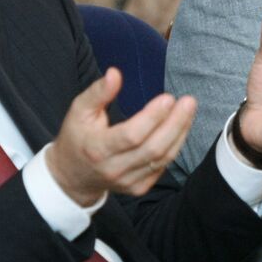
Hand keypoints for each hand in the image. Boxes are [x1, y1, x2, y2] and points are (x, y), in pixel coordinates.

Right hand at [46, 68, 196, 205]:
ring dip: (180, 133)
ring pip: (162, 159)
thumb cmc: (77, 137)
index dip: (152, 117)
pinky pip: (163, 166)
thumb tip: (115, 73)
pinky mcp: (138, 188)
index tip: (168, 98)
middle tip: (189, 102)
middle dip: (175, 124)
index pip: (131, 135)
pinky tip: (180, 127)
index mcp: (97, 149)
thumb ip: (97, 92)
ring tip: (189, 111)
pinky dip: (174, 146)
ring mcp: (128, 181)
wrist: (73, 176)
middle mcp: (113, 169)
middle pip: (153, 149)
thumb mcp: (79, 111)